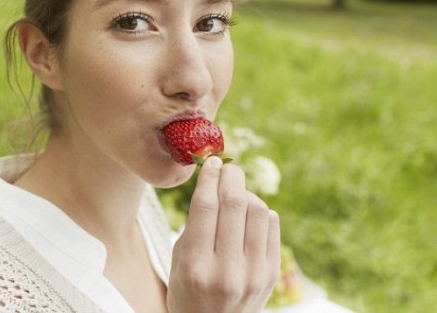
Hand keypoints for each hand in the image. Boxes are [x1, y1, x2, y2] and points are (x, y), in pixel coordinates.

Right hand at [167, 156, 280, 312]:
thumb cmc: (188, 290)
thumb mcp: (178, 260)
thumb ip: (195, 225)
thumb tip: (216, 182)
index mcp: (195, 266)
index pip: (206, 207)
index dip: (209, 177)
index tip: (211, 161)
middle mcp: (227, 271)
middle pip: (235, 204)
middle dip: (231, 176)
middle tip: (227, 167)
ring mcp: (254, 274)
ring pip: (258, 210)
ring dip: (246, 193)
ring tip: (235, 193)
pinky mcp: (271, 274)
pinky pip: (271, 225)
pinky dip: (260, 211)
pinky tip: (248, 214)